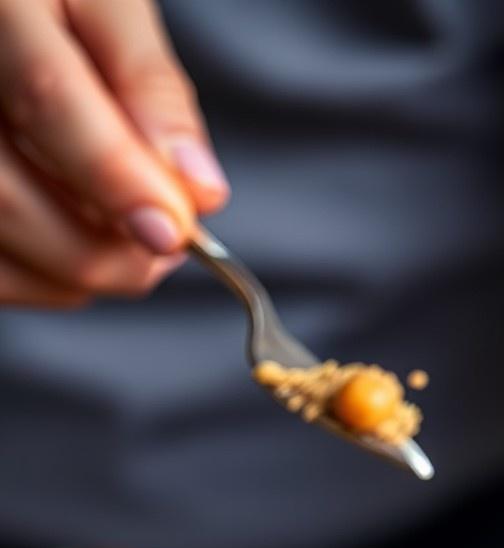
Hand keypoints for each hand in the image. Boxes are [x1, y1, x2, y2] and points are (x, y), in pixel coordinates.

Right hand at [0, 0, 227, 306]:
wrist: (6, 10)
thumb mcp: (107, 6)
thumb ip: (149, 88)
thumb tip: (198, 189)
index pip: (46, 98)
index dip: (116, 178)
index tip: (173, 230)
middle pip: (8, 199)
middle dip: (105, 250)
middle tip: (168, 241)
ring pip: (3, 255)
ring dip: (79, 272)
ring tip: (128, 235)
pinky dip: (46, 278)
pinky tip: (78, 240)